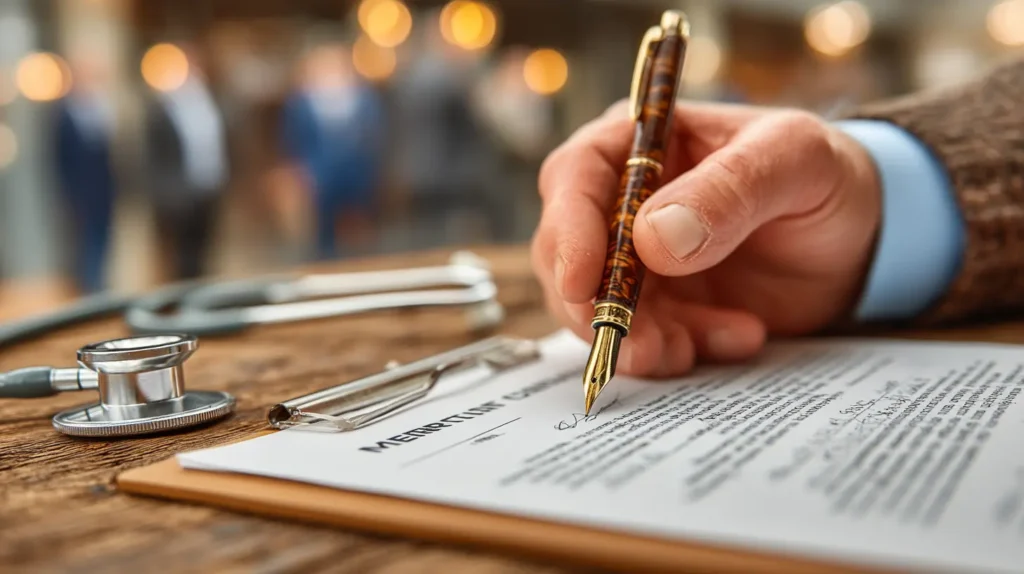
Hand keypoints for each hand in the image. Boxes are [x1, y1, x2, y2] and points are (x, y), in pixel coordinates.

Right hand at [531, 101, 881, 376]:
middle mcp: (623, 200)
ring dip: (639, 339)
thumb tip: (654, 238)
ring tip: (697, 348)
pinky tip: (739, 336)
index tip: (582, 282)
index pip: (575, 176)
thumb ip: (730, 189)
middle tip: (641, 342)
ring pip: (594, 308)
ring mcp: (635, 259)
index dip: (567, 230)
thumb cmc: (824, 177)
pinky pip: (641, 339)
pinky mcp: (658, 307)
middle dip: (595, 305)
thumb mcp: (795, 161)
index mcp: (641, 143)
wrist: (862, 238)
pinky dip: (679, 351)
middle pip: (565, 252)